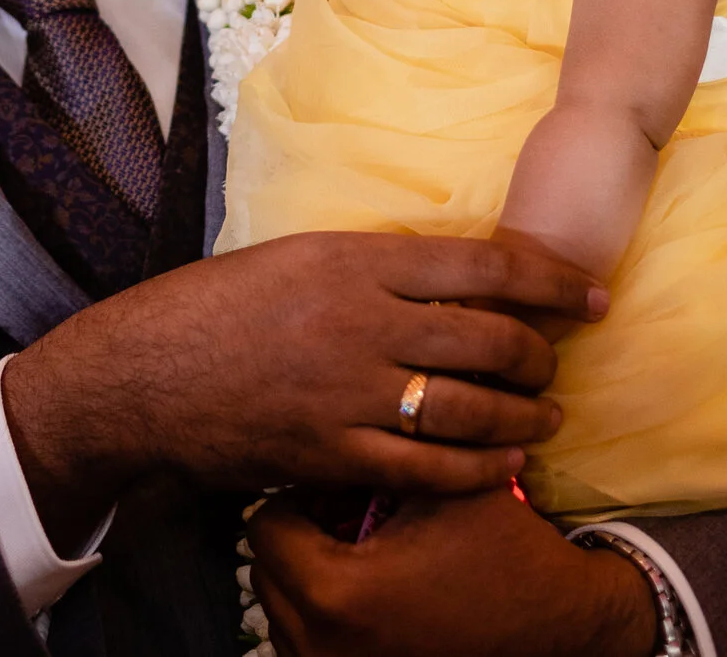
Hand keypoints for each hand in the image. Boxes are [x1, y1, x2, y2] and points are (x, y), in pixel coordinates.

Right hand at [2, 231, 600, 549]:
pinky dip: (477, 469)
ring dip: (521, 414)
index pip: (480, 262)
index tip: (586, 291)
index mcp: (352, 259)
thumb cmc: (211, 307)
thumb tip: (446, 275)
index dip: (547, 278)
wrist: (139, 375)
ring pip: (468, 407)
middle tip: (558, 359)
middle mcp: (360, 321)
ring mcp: (348, 392)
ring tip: (544, 415)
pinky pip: (426, 469)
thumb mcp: (292, 256)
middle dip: (540, 353)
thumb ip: (368, 265)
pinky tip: (503, 466)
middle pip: (488, 337)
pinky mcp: (331, 452)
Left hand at [248, 485, 654, 656]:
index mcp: (337, 592)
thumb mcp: (448, 488)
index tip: (339, 488)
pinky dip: (329, 616)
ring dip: (312, 576)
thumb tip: (341, 392)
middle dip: (304, 537)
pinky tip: (377, 591)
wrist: (566, 627)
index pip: (268, 527)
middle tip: (348, 516)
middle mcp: (321, 644)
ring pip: (283, 610)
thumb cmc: (506, 552)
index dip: (304, 497)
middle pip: (267, 570)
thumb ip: (392, 451)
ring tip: (364, 552)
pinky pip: (308, 644)